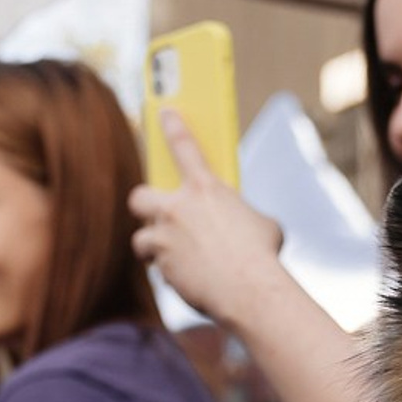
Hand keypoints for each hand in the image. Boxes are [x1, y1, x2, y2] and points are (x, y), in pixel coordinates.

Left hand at [128, 112, 284, 326]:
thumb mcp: (260, 224)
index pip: (184, 146)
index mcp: (206, 188)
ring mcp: (165, 238)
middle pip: (139, 196)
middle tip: (157, 214)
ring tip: (173, 255)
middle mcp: (178, 208)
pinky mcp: (161, 266)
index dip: (172, 125)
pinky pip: (158, 268)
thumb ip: (239, 217)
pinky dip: (169, 273)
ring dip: (153, 246)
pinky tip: (189, 280)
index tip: (163, 111)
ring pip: (142, 239)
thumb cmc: (261, 256)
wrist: (249, 291)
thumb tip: (235, 224)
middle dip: (144, 205)